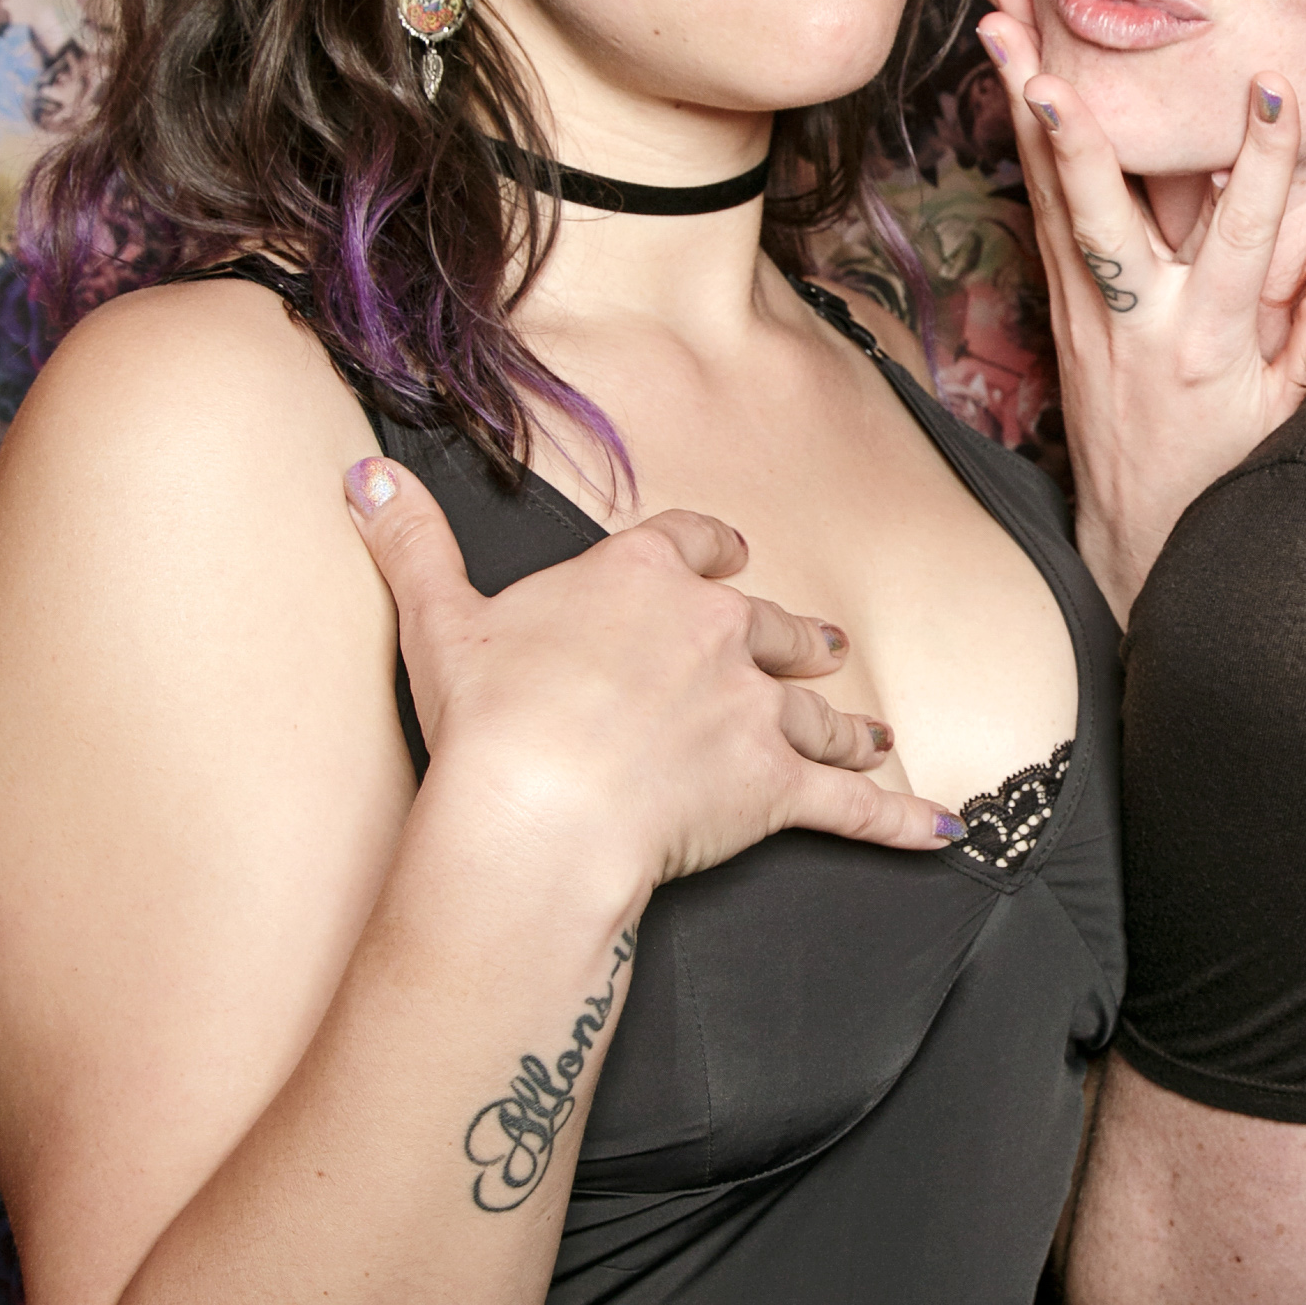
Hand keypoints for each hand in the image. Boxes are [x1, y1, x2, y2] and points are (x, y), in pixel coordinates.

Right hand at [345, 464, 959, 915]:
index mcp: (640, 579)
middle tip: (822, 645)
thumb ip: (411, 541)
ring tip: (873, 729)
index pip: (690, 545)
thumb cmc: (489, 714)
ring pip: (816, 711)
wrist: (540, 802)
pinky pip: (854, 807)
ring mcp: (753, 709)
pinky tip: (942, 830)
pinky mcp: (776, 788)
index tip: (728, 555)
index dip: (710, 552)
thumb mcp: (438, 616)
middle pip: (771, 626)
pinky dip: (900, 820)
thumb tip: (363, 474)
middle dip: (795, 639)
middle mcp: (714, 630)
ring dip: (847, 723)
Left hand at [975, 0, 1305, 621]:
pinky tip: (1009, 80)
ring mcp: (1084, 314)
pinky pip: (1042, 213)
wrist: (1136, 542)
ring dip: (1023, 108)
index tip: (1271, 88)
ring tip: (998, 21)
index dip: (1260, 162)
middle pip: (1099, 214)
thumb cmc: (1227, 474)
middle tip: (1045, 67)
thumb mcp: (1293, 408)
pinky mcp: (1058, 311)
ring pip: (1051, 196)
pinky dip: (1027, 144)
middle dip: (1074, 137)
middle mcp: (1135, 322)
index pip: (1243, 235)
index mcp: (1208, 344)